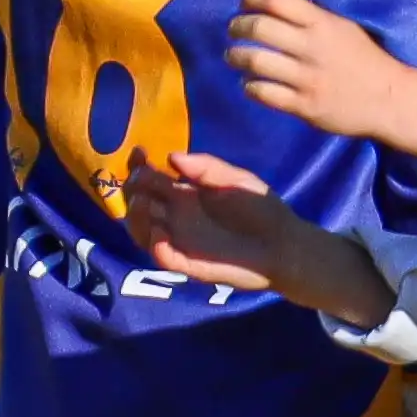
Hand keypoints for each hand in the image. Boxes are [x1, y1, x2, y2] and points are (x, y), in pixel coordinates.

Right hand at [128, 151, 393, 321]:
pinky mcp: (189, 263)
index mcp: (184, 194)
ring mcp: (180, 241)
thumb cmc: (261, 209)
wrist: (284, 245)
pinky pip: (164, 257)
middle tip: (139, 178)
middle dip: (132, 190)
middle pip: (139, 203)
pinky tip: (160, 233)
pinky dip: (156, 247)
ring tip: (143, 202)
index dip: (139, 167)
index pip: (151, 179)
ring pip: (143, 231)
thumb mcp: (237, 180)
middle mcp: (176, 217)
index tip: (139, 153)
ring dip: (136, 217)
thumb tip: (171, 156)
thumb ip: (206, 168)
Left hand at [230, 0, 416, 171]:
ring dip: (236, 56)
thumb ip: (312, 19)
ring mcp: (307, 78)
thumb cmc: (366, 60)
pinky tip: (250, 83)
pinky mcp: (304, 106)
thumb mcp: (344, 28)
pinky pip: (263, 93)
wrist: (391, 99)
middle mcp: (313, 48)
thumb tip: (272, 9)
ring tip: (234, 57)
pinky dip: (250, 86)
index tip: (245, 3)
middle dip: (237, 26)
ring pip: (255, 61)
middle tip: (234, 30)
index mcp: (324, 23)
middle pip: (259, 27)